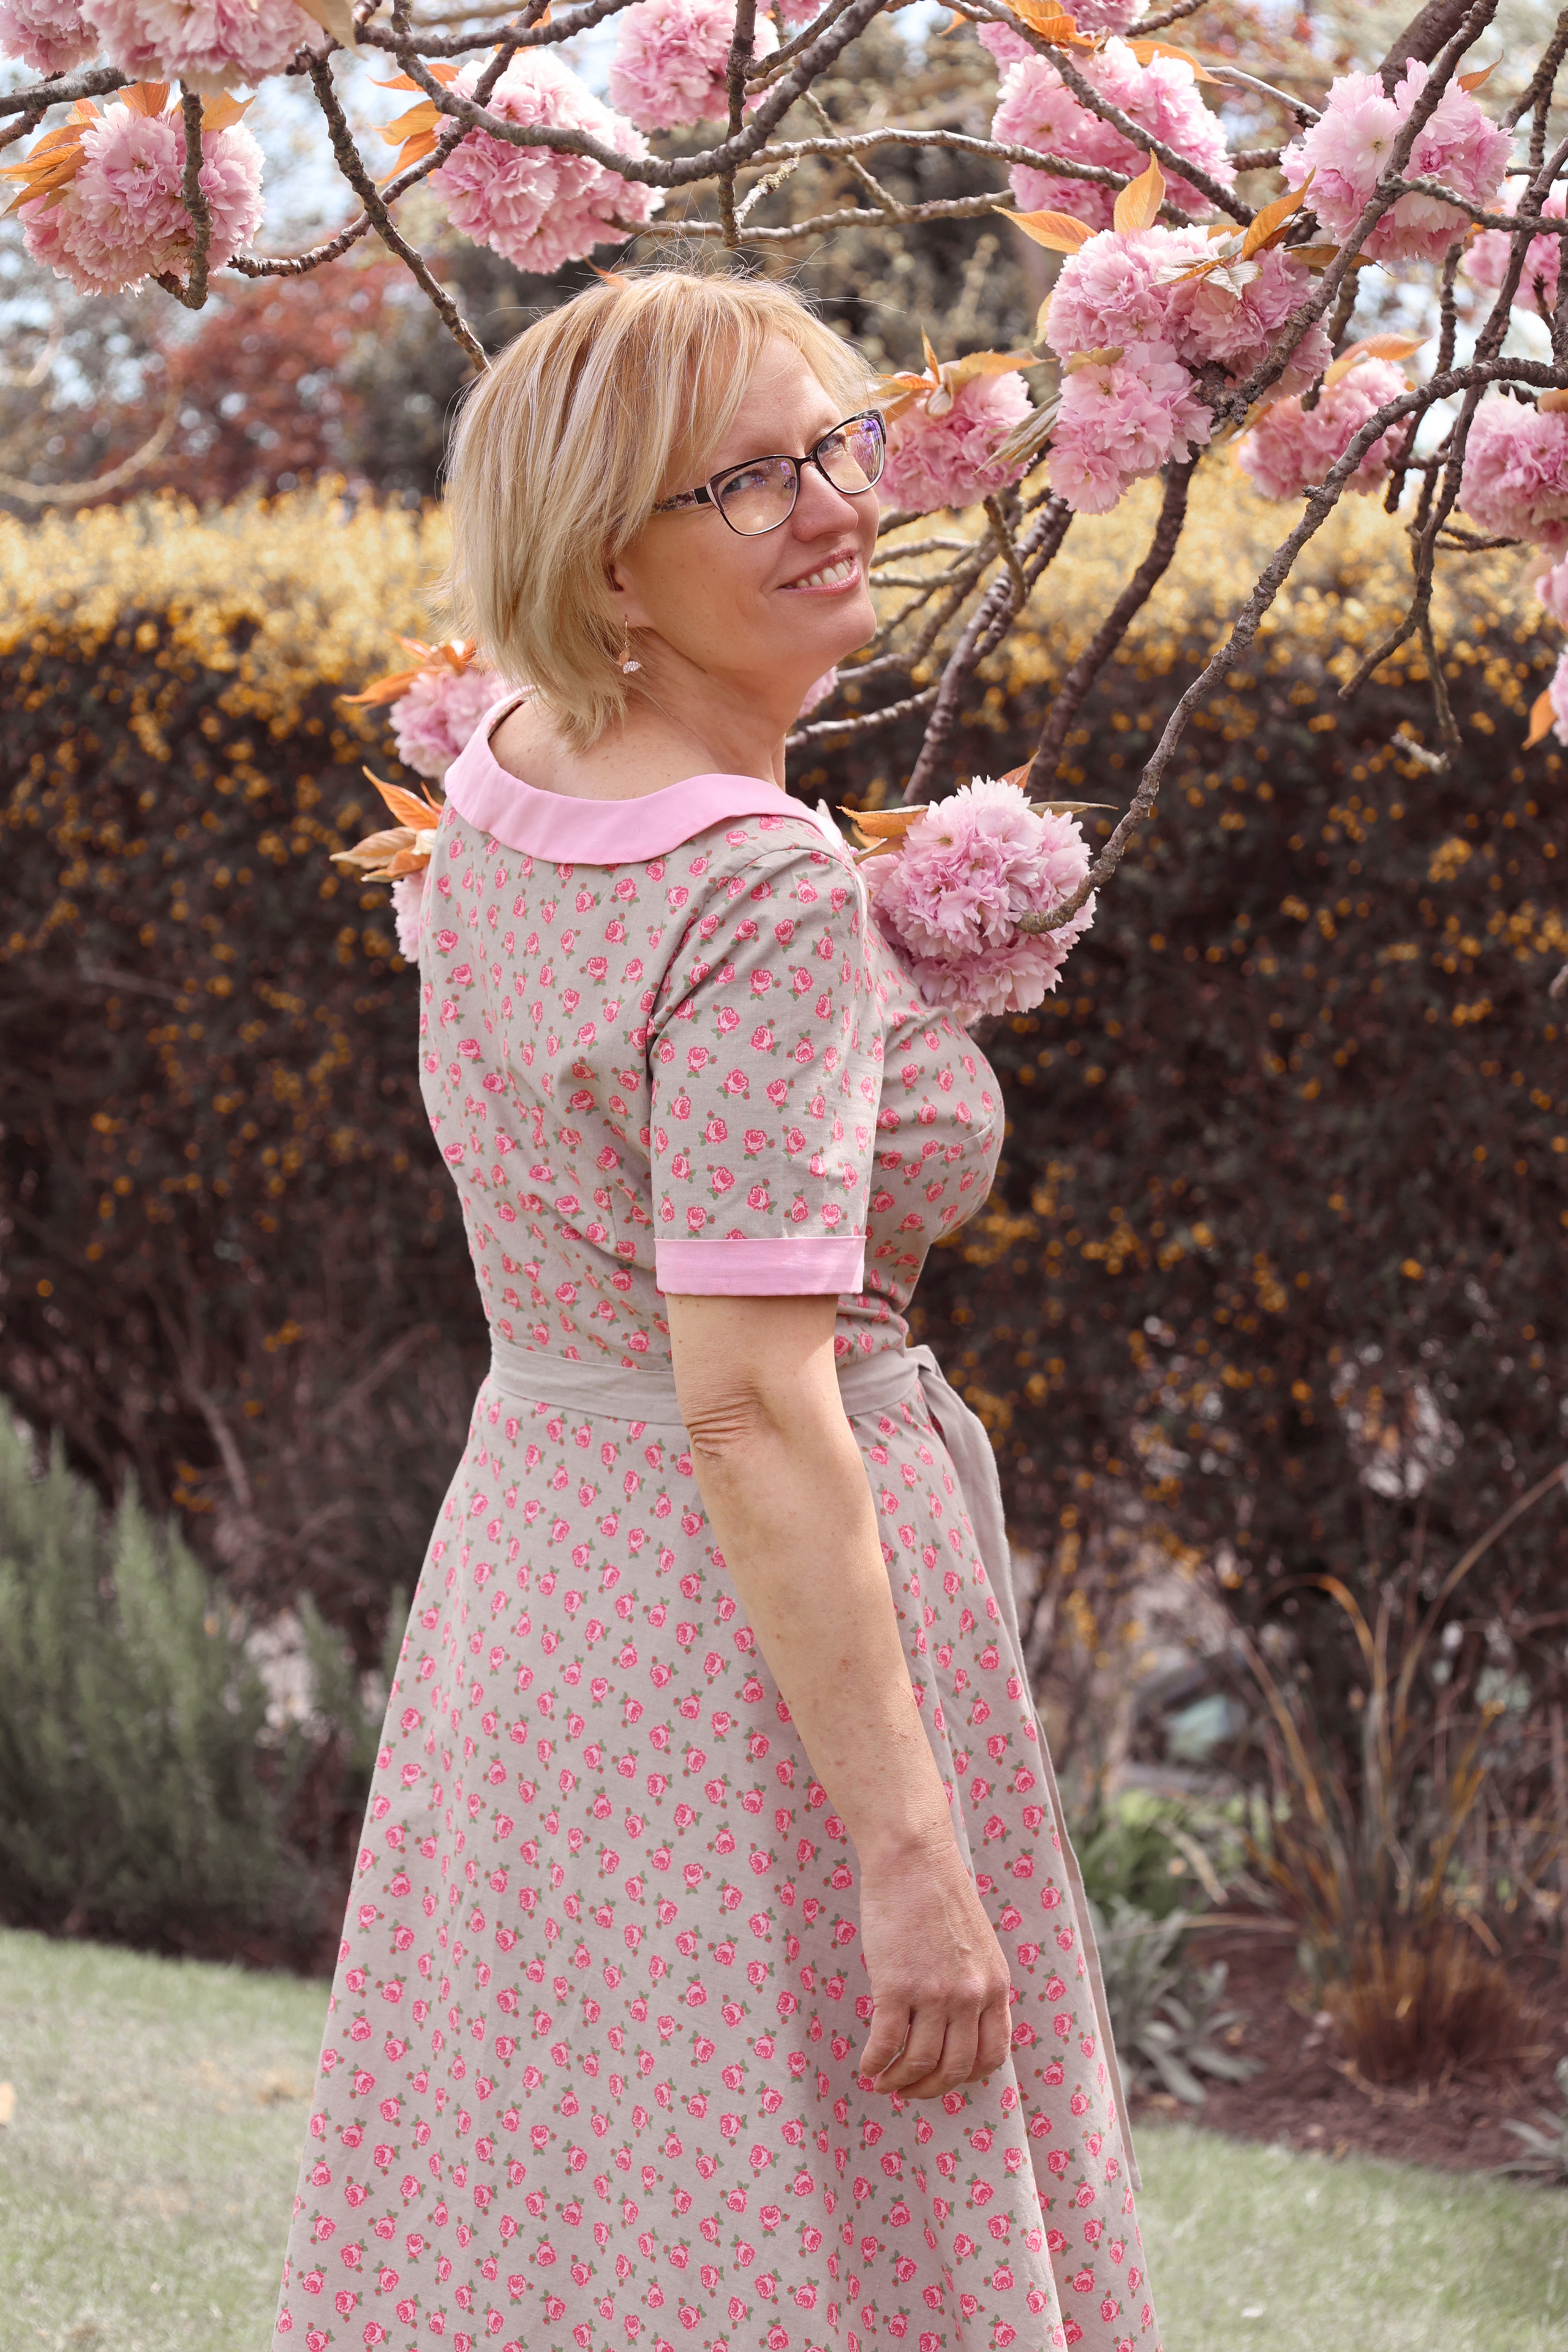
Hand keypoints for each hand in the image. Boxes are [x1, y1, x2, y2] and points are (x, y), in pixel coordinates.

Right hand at [855, 1837, 1012, 2099]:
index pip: (992, 2055)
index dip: (966, 2077)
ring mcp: (934, 1993)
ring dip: (898, 2082)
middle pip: (954, 2068)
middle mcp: (970, 1995)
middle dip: (929, 2088)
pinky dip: (875, 2064)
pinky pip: (886, 2045)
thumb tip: (958, 2026)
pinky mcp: (896, 1987)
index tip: (944, 2079)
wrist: (912, 1857)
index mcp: (995, 1985)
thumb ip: (975, 1984)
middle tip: (908, 2090)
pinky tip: (866, 2067)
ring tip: (882, 2082)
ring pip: (919, 2063)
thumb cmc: (938, 1893)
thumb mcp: (976, 1944)